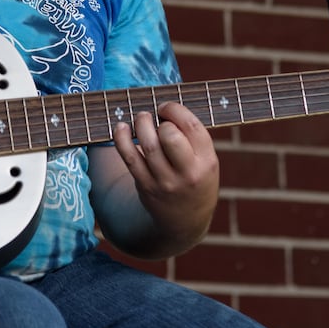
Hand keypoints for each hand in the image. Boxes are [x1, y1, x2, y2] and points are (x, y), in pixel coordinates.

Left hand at [98, 100, 218, 257]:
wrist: (185, 221)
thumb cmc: (195, 179)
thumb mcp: (206, 161)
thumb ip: (192, 138)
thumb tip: (163, 106)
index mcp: (207, 162)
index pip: (191, 127)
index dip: (174, 110)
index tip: (166, 108)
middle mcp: (188, 173)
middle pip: (170, 136)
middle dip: (159, 119)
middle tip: (154, 116)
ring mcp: (165, 182)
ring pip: (148, 145)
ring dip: (140, 124)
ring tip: (141, 118)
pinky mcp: (145, 186)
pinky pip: (130, 158)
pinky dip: (121, 139)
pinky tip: (120, 128)